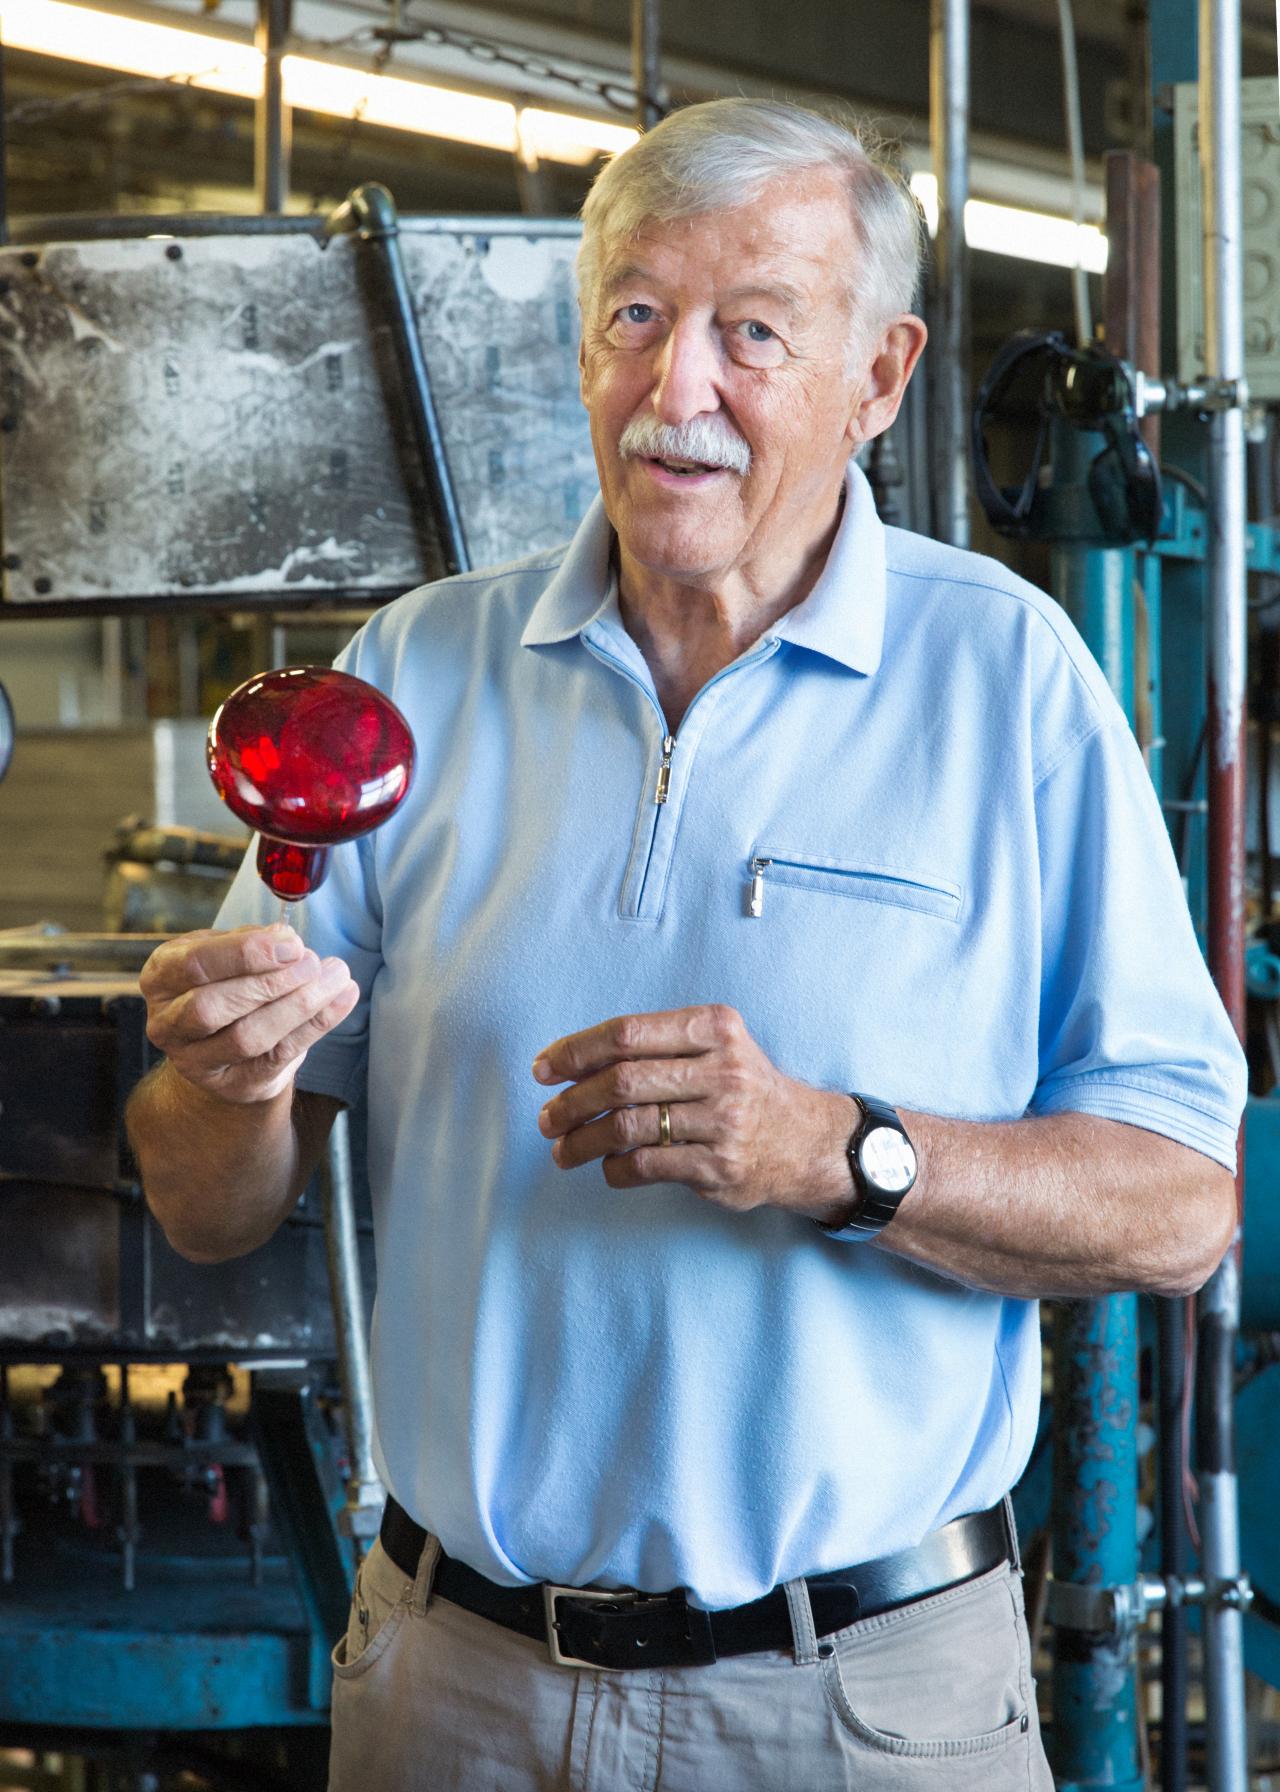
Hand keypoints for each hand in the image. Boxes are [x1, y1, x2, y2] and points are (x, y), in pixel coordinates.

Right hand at [139, 923, 357, 1105]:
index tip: (290, 944)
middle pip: (212, 1007)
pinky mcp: (234, 1085)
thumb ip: (251, 942)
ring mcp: (196, 1062)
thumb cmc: (227, 986)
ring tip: (335, 978)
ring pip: (247, 1037)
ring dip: (298, 1005)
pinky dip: (317, 1024)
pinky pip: (279, 1056)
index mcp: (161, 978)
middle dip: (269, 983)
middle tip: (311, 962)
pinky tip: (342, 997)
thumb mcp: (227, 955)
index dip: (245, 953)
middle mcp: (167, 1024)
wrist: (226, 1049)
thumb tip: (287, 940)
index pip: (195, 965)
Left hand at [532, 1004, 856, 1218]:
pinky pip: (646, 1166)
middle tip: (547, 1118)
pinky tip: (607, 1166)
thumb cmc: (739, 1087)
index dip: (576, 1051)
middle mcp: (724, 1070)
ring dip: (583, 1141)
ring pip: (628, 1128)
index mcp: (715, 1028)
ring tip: (562, 1149)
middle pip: (622, 1082)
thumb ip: (653, 1047)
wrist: (803, 1139)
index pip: (628, 1034)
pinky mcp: (720, 1166)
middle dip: (572, 1101)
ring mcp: (724, 1121)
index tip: (544, 1069)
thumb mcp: (713, 1046)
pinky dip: (614, 1169)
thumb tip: (567, 1065)